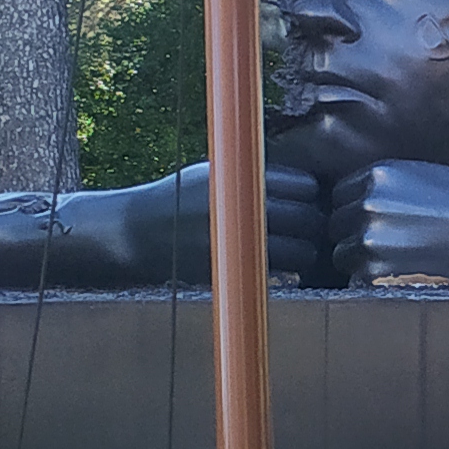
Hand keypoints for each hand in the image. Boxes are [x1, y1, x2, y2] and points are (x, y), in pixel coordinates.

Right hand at [119, 162, 321, 280]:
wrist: (135, 232)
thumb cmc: (181, 199)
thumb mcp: (216, 174)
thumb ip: (256, 176)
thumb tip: (307, 179)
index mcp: (241, 180)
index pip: (306, 186)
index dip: (310, 194)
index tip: (302, 200)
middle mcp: (242, 209)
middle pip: (309, 218)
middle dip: (313, 223)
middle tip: (303, 228)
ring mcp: (240, 242)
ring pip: (303, 251)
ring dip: (304, 250)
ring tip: (292, 247)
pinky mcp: (234, 269)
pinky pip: (280, 274)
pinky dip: (287, 270)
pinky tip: (275, 262)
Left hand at [328, 160, 448, 281]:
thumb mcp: (426, 175)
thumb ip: (387, 183)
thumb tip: (355, 198)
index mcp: (379, 172)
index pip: (340, 194)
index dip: (358, 210)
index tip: (385, 222)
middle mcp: (367, 199)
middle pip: (335, 222)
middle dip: (357, 234)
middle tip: (395, 244)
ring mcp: (369, 233)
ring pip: (340, 251)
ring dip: (363, 259)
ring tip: (402, 259)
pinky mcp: (376, 266)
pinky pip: (355, 276)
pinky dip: (375, 278)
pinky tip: (406, 272)